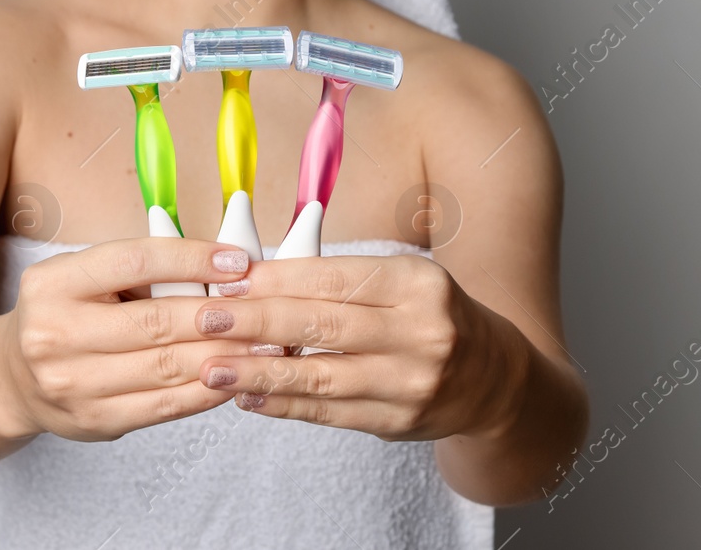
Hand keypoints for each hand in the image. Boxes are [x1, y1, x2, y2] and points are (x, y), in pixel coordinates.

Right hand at [0, 237, 271, 441]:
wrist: (15, 376)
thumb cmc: (65, 314)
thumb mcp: (84, 277)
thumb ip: (140, 268)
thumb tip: (223, 264)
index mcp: (53, 283)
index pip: (134, 261)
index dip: (191, 259)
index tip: (237, 260)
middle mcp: (54, 333)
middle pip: (154, 321)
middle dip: (218, 313)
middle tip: (263, 306)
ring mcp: (72, 383)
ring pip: (165, 366)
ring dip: (223, 353)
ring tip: (263, 342)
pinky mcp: (93, 420)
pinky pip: (163, 405)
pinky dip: (205, 389)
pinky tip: (233, 375)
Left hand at [188, 254, 526, 440]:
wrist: (493, 379)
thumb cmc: (430, 316)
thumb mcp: (402, 280)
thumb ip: (340, 280)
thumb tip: (258, 280)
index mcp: (416, 283)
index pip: (334, 277)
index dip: (278, 280)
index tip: (231, 281)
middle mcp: (419, 332)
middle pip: (323, 325)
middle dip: (257, 322)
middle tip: (206, 318)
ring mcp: (409, 382)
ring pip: (321, 376)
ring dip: (258, 374)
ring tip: (213, 367)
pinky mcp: (396, 422)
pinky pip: (329, 413)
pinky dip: (284, 405)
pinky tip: (248, 398)